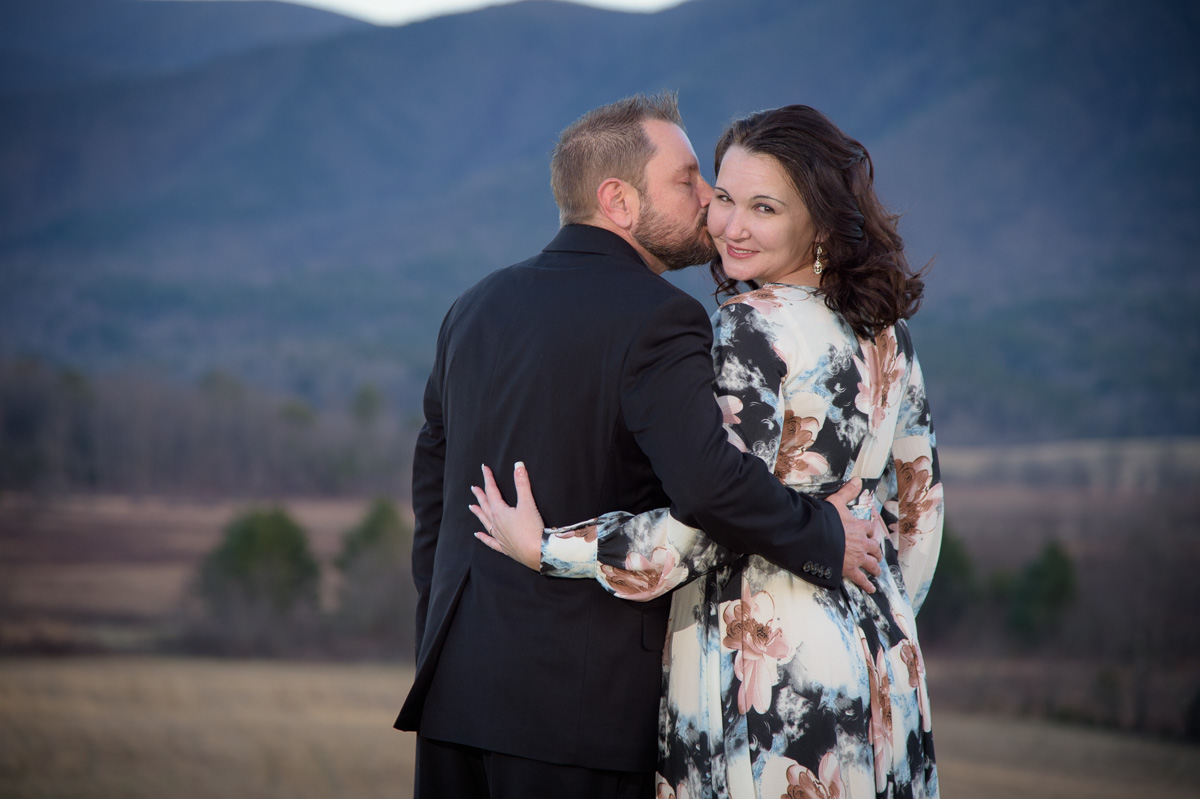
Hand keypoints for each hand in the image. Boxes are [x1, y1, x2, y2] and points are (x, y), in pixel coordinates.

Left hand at [470, 462, 544, 570]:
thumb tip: (518, 465)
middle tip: (474, 488)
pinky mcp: (504, 547)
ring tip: (471, 507)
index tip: (484, 469)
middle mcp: (496, 523)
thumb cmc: (532, 528)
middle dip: (480, 495)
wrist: (536, 552)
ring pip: (485, 522)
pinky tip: (477, 535)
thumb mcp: (528, 503)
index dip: (488, 479)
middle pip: (485, 506)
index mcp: (500, 511)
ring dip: (478, 513)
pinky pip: (490, 541)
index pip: (492, 491)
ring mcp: (499, 536)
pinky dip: (483, 537)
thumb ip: (522, 484)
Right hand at [825, 478, 882, 592]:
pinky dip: (867, 585)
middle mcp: (862, 543)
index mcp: (859, 526)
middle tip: (877, 554)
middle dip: (876, 551)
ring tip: (876, 571)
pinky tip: (871, 589)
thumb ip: (848, 492)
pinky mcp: (850, 570)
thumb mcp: (836, 502)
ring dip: (875, 567)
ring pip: (872, 564)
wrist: (817, 538)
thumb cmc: (825, 520)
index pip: (870, 528)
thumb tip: (858, 479)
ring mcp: (857, 557)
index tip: (871, 531)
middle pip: (874, 548)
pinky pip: (861, 579)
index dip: (871, 530)